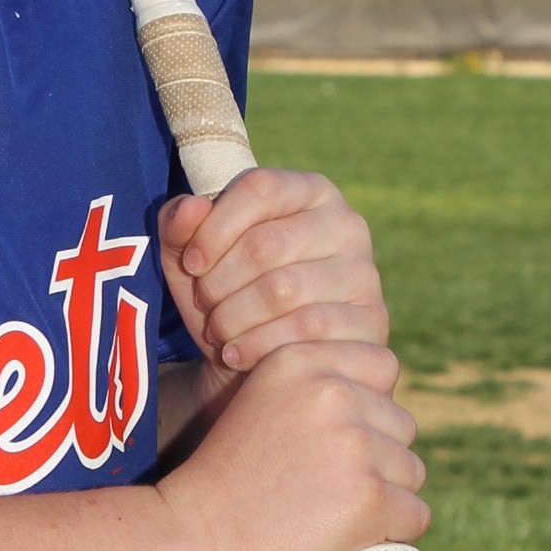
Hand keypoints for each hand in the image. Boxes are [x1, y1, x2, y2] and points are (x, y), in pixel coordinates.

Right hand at [154, 339, 428, 550]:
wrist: (189, 541)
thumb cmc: (221, 487)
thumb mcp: (261, 410)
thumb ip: (311, 399)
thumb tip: (377, 416)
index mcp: (299, 360)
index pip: (380, 366)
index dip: (366, 409)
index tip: (336, 444)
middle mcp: (332, 391)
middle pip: (399, 425)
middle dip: (377, 459)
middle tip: (326, 492)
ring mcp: (354, 443)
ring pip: (409, 472)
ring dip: (385, 498)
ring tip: (330, 519)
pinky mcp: (371, 496)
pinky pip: (414, 516)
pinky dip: (391, 535)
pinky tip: (352, 540)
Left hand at [160, 164, 390, 379]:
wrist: (264, 361)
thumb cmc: (229, 295)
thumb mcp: (194, 259)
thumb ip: (179, 226)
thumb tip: (189, 208)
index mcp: (311, 191)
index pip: (260, 189)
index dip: (214, 227)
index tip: (190, 263)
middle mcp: (347, 225)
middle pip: (266, 244)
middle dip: (219, 281)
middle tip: (204, 303)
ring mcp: (364, 274)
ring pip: (282, 291)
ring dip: (233, 317)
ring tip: (216, 330)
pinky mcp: (371, 322)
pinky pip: (305, 332)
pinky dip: (257, 346)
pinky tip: (235, 353)